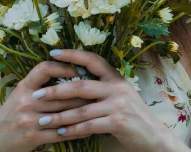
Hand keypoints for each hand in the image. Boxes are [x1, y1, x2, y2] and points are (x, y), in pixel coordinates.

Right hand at [0, 61, 95, 151]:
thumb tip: (66, 76)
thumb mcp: (19, 95)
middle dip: (83, 92)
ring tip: (99, 108)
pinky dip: (78, 131)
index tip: (78, 69)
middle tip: (99, 90)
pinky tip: (89, 129)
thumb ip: (38, 86)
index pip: (44, 69)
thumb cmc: (10, 115)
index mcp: (23, 87)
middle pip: (61, 93)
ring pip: (65, 113)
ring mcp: (31, 120)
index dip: (62, 67)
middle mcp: (27, 101)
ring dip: (84, 111)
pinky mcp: (35, 137)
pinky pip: (62, 133)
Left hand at [34, 49, 180, 151]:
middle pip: (80, 85)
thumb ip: (101, 87)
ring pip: (81, 109)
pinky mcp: (118, 122)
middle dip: (55, 91)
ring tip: (42, 120)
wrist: (154, 136)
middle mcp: (117, 87)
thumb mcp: (120, 95)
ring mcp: (118, 104)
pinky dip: (72, 130)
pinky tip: (60, 133)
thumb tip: (73, 82)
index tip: (52, 53)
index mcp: (116, 77)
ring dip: (59, 116)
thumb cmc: (133, 116)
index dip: (72, 54)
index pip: (92, 59)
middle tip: (36, 95)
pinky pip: (88, 126)